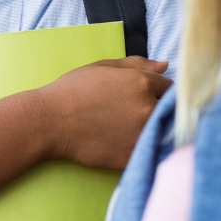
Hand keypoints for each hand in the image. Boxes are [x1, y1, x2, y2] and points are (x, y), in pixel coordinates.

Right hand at [36, 56, 171, 169]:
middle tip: (134, 113)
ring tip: (128, 127)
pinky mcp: (134, 155)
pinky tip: (124, 141)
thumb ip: (136, 64)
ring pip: (164, 131)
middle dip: (158, 109)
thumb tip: (164, 65)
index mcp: (141, 82)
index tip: (145, 96)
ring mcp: (142, 134)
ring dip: (153, 128)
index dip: (158, 91)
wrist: (49, 122)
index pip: (169, 87)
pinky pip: (151, 150)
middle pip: (170, 110)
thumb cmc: (72, 90)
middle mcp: (147, 107)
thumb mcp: (103, 68)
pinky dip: (144, 146)